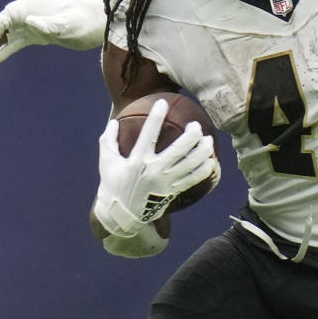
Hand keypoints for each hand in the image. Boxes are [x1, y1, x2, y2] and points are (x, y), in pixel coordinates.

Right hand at [0, 0, 106, 63]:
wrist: (103, 18)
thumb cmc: (85, 17)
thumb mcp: (67, 23)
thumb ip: (48, 24)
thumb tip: (28, 22)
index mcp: (32, 5)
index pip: (6, 17)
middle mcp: (31, 13)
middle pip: (3, 25)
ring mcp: (36, 24)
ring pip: (10, 34)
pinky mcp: (44, 35)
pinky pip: (20, 41)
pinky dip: (9, 48)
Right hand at [92, 98, 218, 237]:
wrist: (122, 216)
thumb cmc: (114, 185)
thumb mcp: (106, 163)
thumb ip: (109, 141)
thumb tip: (112, 121)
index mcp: (137, 162)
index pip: (148, 135)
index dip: (156, 118)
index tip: (163, 102)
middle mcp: (154, 171)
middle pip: (179, 150)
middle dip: (192, 135)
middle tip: (196, 125)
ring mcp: (166, 183)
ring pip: (191, 164)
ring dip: (203, 150)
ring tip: (208, 139)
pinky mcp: (173, 191)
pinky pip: (194, 179)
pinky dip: (205, 169)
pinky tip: (211, 160)